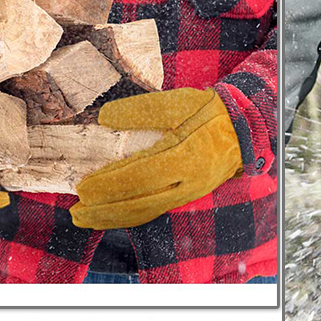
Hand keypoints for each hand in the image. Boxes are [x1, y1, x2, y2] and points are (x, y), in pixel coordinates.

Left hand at [72, 88, 241, 229]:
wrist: (244, 128)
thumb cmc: (209, 112)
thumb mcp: (179, 102)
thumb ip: (141, 110)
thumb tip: (104, 117)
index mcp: (185, 156)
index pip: (139, 176)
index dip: (109, 185)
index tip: (83, 187)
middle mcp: (188, 181)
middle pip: (140, 202)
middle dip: (104, 209)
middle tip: (75, 211)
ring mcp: (189, 193)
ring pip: (146, 211)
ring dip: (113, 218)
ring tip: (86, 218)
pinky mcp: (188, 196)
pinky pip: (155, 210)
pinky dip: (131, 215)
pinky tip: (113, 215)